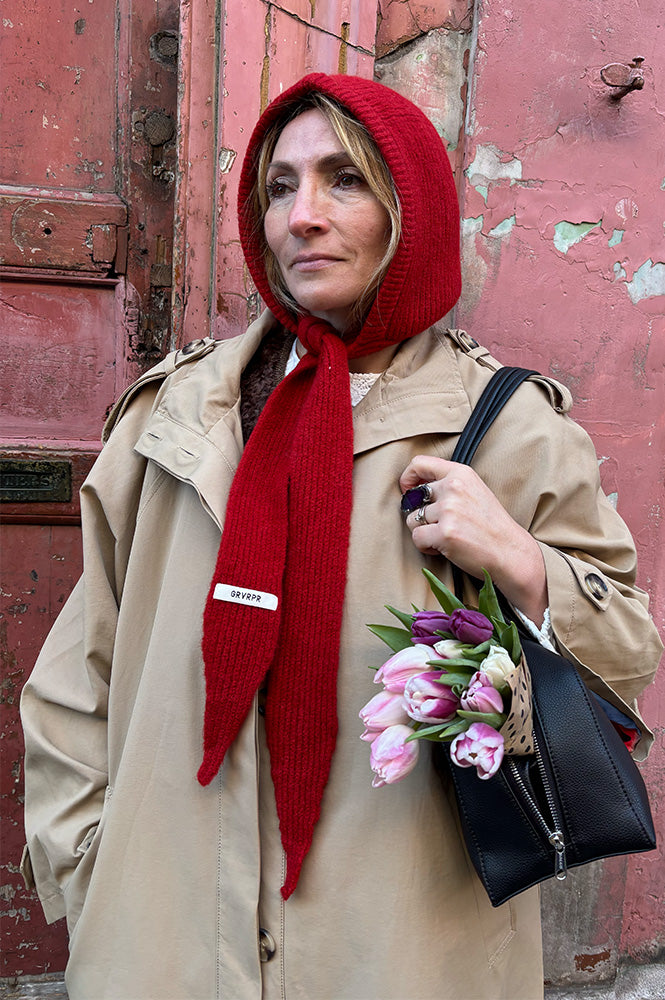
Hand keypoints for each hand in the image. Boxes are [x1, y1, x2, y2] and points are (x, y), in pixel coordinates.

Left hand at [400, 455, 547, 624]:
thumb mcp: (474, 491)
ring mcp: (448, 511)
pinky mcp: (445, 533)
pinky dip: (426, 546)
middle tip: (438, 525)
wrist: (511, 552)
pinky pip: (417, 538)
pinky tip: (444, 547)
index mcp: (461, 474)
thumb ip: (448, 484)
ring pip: (412, 520)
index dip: (408, 478)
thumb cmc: (491, 525)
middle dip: (420, 514)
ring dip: (424, 531)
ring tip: (445, 536)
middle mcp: (453, 488)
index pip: (419, 463)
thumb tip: (413, 487)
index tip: (408, 491)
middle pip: (413, 498)